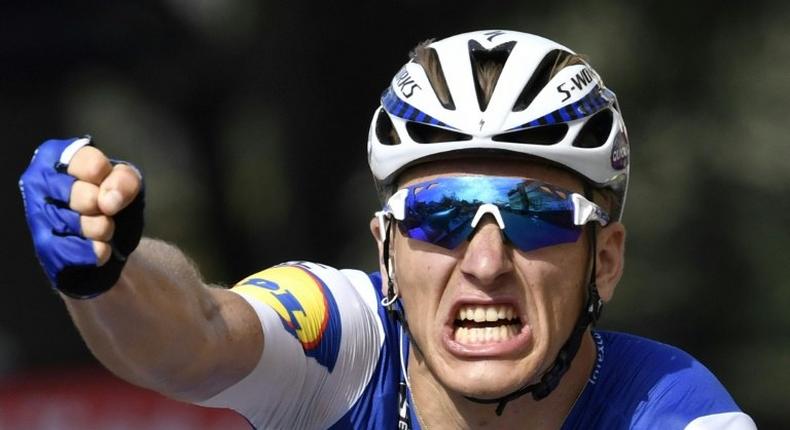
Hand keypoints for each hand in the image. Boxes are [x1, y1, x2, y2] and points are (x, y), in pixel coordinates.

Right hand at [19, 137, 144, 297]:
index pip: (92, 165)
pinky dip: (95, 251)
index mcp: (57, 156)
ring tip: (105, 228)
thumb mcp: (126, 183)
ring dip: (102, 229)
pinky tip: (101, 248)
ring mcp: (37, 213)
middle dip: (103, 207)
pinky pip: (71, 249)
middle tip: (107, 210)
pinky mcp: (42, 244)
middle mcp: (39, 180)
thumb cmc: (112, 200)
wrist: (109, 239)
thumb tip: (108, 201)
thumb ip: (124, 180)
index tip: (110, 187)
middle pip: (82, 196)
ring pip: (76, 223)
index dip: (110, 182)